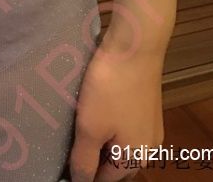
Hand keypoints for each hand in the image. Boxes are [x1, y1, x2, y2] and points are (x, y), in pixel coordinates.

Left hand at [68, 33, 165, 180]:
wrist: (136, 45)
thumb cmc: (110, 88)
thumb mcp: (90, 128)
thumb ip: (84, 160)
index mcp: (135, 158)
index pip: (104, 181)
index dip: (81, 175)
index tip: (62, 162)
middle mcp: (148, 147)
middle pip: (115, 164)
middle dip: (93, 159)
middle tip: (68, 146)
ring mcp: (150, 125)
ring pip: (119, 144)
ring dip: (100, 141)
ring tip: (76, 128)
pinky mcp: (146, 105)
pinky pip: (125, 125)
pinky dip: (108, 125)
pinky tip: (94, 110)